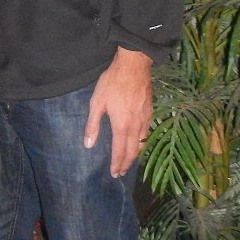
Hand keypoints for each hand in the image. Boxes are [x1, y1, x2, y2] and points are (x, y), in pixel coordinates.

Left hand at [84, 46, 153, 177]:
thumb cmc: (112, 83)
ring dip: (136, 155)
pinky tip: (139, 142)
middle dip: (127, 164)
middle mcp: (136, 126)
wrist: (133, 66)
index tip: (114, 174)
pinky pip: (148, 132)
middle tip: (121, 172)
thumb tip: (88, 145)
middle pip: (133, 151)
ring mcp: (146, 119)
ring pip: (142, 143)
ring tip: (129, 161)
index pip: (119, 150)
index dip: (117, 163)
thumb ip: (92, 125)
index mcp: (121, 125)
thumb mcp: (96, 102)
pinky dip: (143, 142)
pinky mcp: (151, 111)